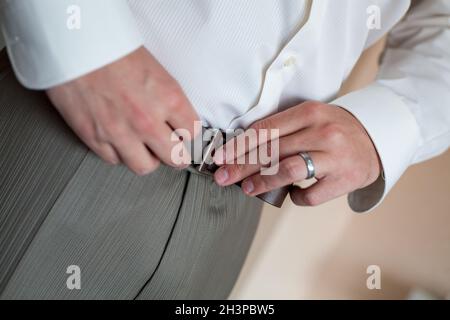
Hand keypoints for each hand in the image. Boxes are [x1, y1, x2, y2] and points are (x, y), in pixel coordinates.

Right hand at [47, 47, 198, 174]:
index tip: (184, 133)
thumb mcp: (154, 67)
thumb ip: (167, 96)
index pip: (193, 132)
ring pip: (145, 166)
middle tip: (171, 149)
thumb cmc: (110, 46)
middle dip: (175, 154)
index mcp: (167, 98)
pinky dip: (118, 154)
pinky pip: (114, 160)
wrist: (73, 42)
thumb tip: (175, 115)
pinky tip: (119, 141)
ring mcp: (121, 133)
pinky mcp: (95, 138)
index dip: (188, 133)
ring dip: (147, 159)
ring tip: (144, 149)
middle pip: (175, 158)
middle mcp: (147, 120)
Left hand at [213, 101, 381, 205]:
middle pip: (272, 151)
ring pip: (288, 171)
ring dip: (262, 182)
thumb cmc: (333, 129)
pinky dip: (295, 197)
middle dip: (241, 166)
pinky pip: (310, 194)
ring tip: (247, 188)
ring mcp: (335, 156)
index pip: (265, 129)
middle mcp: (322, 132)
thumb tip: (242, 150)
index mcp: (310, 112)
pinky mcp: (345, 179)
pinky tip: (291, 194)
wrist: (375, 139)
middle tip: (223, 177)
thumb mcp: (310, 118)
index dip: (239, 145)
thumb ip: (281, 129)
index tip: (221, 157)